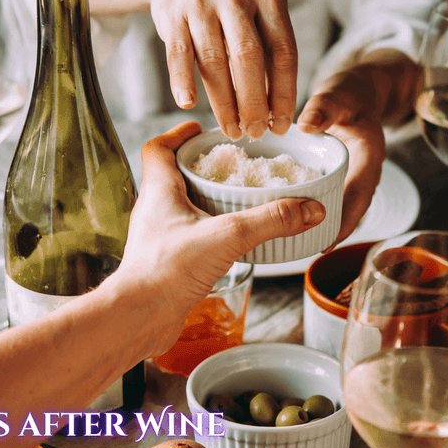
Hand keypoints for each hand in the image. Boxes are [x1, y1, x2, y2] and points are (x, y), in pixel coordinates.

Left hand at [116, 121, 324, 352]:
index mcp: (159, 191)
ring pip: (183, 209)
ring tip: (239, 202)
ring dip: (208, 202)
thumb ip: (270, 220)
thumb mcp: (227, 236)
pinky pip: (189, 238)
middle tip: (232, 166)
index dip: (179, 135)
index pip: (159, 148)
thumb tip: (309, 208)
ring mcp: (159, 239)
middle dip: (203, 168)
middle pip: (174, 176)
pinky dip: (209, 234)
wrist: (138, 318)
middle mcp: (155, 211)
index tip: (203, 130)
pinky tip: (231, 244)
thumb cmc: (165, 272)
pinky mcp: (166, 263)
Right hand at [133, 0, 297, 139]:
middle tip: (256, 132)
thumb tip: (277, 108)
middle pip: (249, 59)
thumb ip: (269, 49)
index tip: (282, 124)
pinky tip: (188, 105)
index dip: (284, 94)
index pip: (284, 51)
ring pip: (215, 62)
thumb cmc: (226, 1)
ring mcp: (200, 1)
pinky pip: (178, 55)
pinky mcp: (171, 13)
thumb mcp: (256, 9)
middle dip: (254, 104)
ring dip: (223, 104)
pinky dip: (183, 82)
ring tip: (231, 129)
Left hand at [298, 50, 419, 246]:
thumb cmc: (349, 93)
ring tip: (299, 246)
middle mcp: (363, 172)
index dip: (344, 220)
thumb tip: (307, 124)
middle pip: (352, 210)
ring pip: (342, 208)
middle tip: (308, 251)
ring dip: (325, 226)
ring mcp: (354, 177)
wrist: (359, 92)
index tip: (328, 241)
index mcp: (368, 157)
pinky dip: (317, 210)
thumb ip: (325, 107)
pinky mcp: (342, 178)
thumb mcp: (338, 95)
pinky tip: (294, 221)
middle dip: (333, 232)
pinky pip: (332, 199)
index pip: (358, 196)